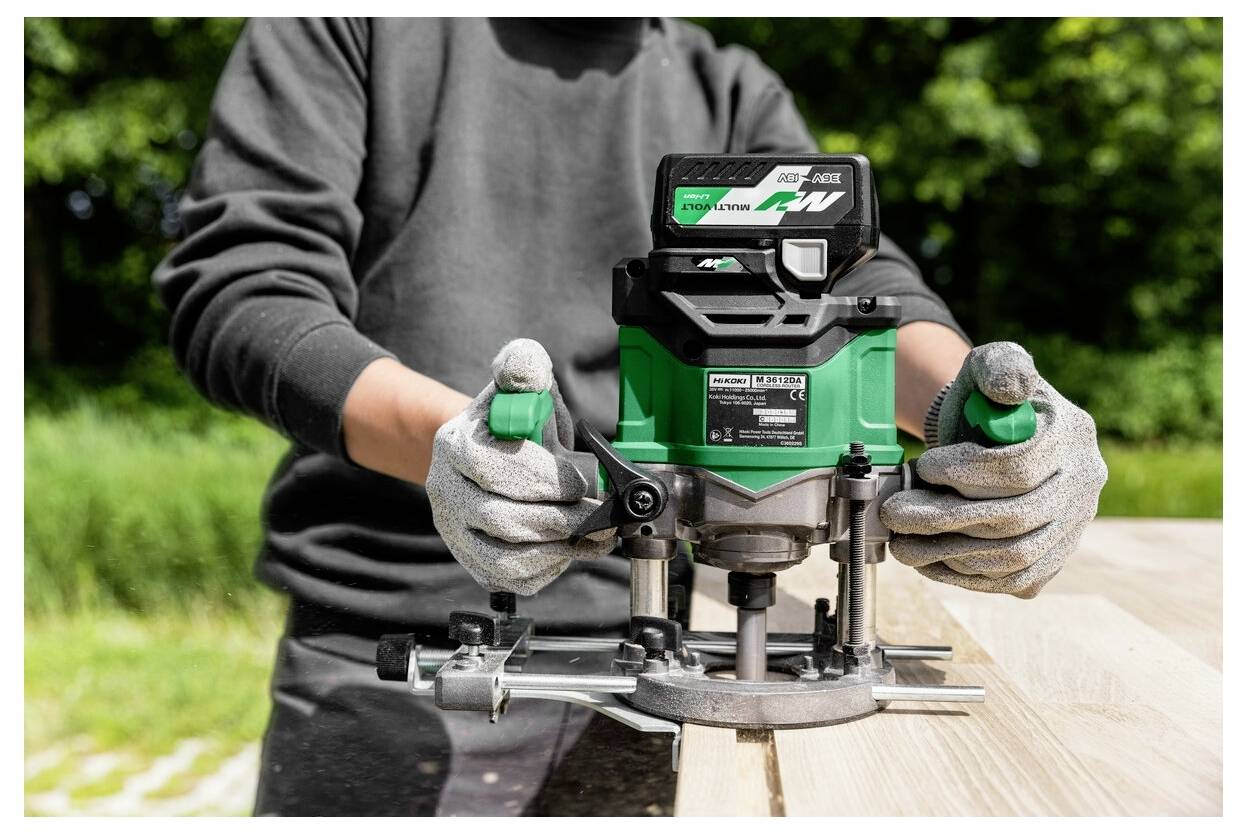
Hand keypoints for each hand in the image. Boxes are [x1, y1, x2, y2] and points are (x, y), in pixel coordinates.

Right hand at [425, 339, 615, 593]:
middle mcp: (445, 493)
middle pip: (500, 518)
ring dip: (557, 547)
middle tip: (597, 512)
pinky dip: (549, 568)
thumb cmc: (513, 424)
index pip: (491, 469)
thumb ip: (522, 370)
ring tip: (592, 532)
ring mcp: (456, 533)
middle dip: (559, 517)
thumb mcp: (519, 388)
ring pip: (504, 557)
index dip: (543, 478)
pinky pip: (510, 579)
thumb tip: (525, 366)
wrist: (494, 454)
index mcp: (454, 446)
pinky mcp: (474, 562)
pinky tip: (572, 548)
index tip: (581, 479)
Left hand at [879, 342, 1107, 597]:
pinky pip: (1015, 580)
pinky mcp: (1054, 556)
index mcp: (1072, 434)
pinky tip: (929, 563)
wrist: (992, 435)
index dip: (964, 473)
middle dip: (945, 519)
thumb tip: (1007, 389)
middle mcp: (1083, 484)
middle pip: (1015, 518)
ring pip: (1014, 557)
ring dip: (950, 555)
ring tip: (903, 544)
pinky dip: (967, 577)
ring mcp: (1073, 525)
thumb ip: (999, 367)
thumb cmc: (986, 400)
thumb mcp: (992, 366)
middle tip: (895, 514)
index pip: (1020, 468)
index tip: (924, 467)